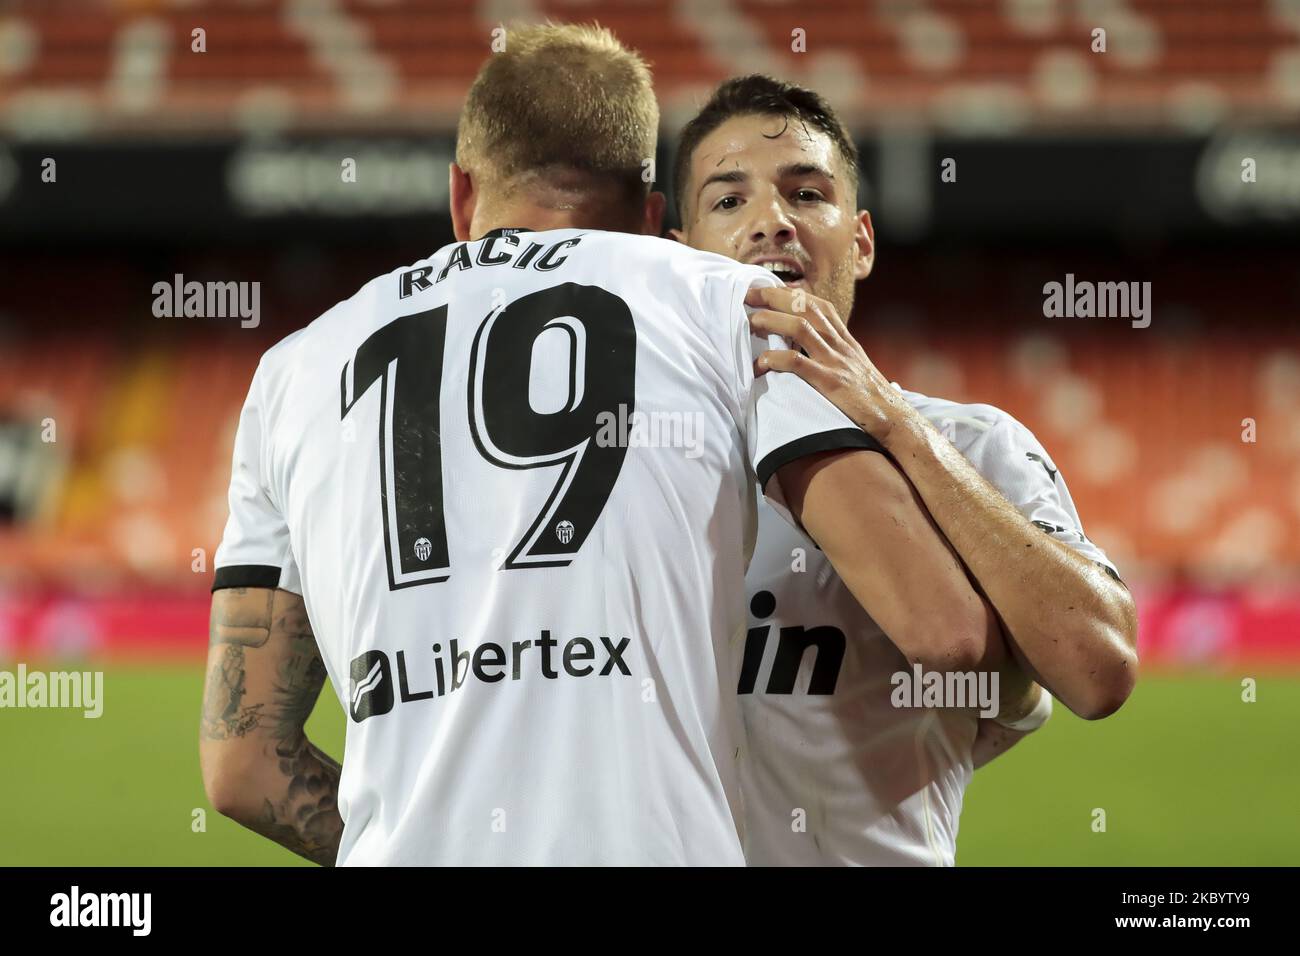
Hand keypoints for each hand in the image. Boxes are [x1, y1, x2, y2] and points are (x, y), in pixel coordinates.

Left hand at [746, 286, 909, 446]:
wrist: (894, 419)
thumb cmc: (870, 398)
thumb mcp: (853, 367)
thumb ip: (833, 353)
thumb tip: (805, 349)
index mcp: (845, 339)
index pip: (818, 304)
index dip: (791, 293)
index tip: (766, 290)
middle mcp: (840, 344)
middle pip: (806, 306)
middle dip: (774, 297)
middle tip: (747, 296)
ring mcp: (836, 361)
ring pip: (800, 327)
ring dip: (771, 321)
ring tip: (749, 323)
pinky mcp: (831, 382)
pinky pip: (799, 363)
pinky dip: (775, 360)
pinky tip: (760, 363)